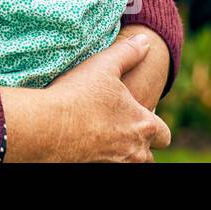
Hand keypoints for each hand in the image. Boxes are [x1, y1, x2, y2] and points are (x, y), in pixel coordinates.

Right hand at [0, 32, 170, 161]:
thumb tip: (146, 41)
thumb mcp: (105, 66)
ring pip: (128, 163)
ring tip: (102, 134)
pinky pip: (106, 164)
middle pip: (147, 155)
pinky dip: (101, 156)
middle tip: (121, 127)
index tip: (140, 115)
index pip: (163, 134)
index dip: (155, 126)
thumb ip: (128, 53)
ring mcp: (114, 164)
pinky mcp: (93, 168)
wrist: (47, 127)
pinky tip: (85, 141)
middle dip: (139, 143)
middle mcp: (133, 150)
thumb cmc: (79, 95)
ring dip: (121, 152)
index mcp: (143, 125)